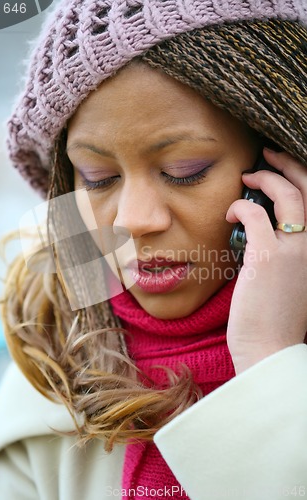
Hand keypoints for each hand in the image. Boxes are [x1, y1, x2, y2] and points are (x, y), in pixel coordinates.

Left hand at [226, 148, 306, 373]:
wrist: (270, 350)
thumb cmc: (274, 319)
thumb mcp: (289, 280)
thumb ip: (283, 252)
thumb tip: (259, 227)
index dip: (300, 177)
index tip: (280, 167)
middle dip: (287, 165)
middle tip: (266, 155)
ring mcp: (295, 250)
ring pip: (287, 195)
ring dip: (266, 178)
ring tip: (248, 176)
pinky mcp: (268, 257)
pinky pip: (254, 215)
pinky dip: (240, 206)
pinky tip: (230, 211)